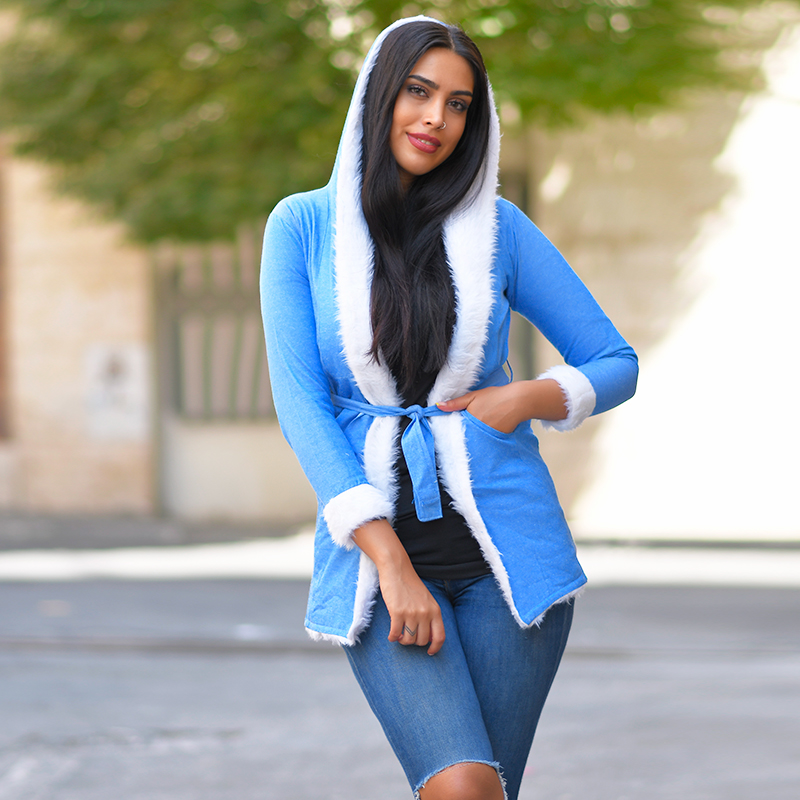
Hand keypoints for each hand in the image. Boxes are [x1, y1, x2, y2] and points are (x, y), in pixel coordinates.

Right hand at [380, 563, 445, 654]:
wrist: (397, 569)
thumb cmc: (410, 584)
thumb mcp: (426, 600)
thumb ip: (430, 616)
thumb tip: (428, 638)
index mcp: (435, 610)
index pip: (440, 636)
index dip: (435, 648)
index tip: (429, 652)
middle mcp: (425, 613)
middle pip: (421, 640)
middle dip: (414, 642)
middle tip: (407, 636)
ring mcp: (411, 613)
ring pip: (409, 639)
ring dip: (402, 640)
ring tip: (399, 634)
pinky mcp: (397, 612)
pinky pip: (395, 634)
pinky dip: (392, 637)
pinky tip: (391, 635)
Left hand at [436, 379, 567, 431]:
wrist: (518, 401)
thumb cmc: (495, 397)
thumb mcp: (473, 397)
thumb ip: (455, 403)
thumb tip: (437, 406)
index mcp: (470, 421)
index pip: (455, 430)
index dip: (451, 430)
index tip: (446, 430)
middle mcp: (478, 432)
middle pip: (464, 437)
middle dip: (460, 436)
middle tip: (458, 432)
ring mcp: (487, 437)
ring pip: (474, 440)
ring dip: (470, 438)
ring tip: (472, 432)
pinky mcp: (496, 439)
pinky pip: (484, 441)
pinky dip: (482, 439)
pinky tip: (483, 433)